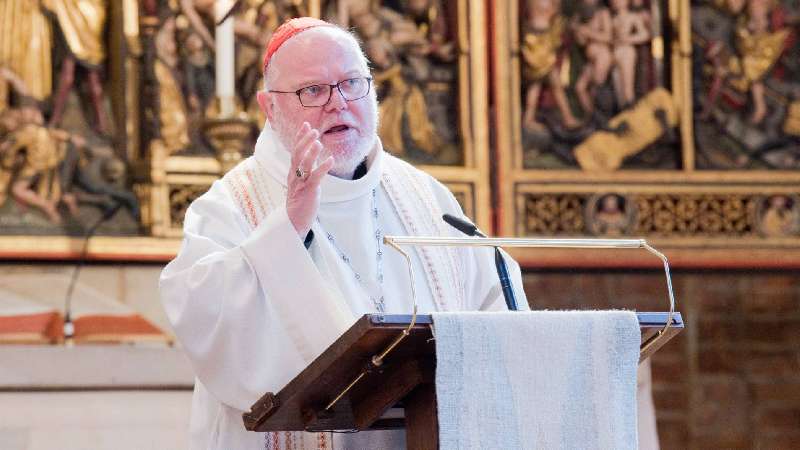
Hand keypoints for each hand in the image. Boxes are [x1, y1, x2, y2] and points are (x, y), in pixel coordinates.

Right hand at [286, 122, 333, 237]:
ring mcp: (300, 183)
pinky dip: (323, 167)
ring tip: (319, 142)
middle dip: (305, 141)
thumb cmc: (301, 200)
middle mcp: (294, 175)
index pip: (295, 150)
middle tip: (314, 130)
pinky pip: (315, 177)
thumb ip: (305, 168)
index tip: (306, 124)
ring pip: (304, 164)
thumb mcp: (302, 181)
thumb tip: (312, 155)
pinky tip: (331, 160)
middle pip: (297, 154)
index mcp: (293, 172)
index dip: (300, 137)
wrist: (294, 220)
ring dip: (312, 152)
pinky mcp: (308, 191)